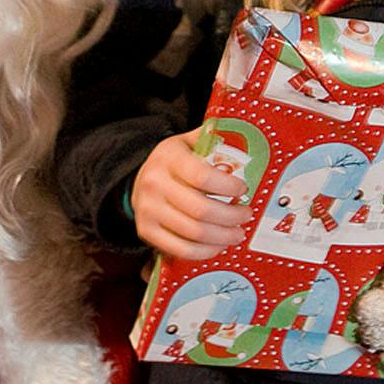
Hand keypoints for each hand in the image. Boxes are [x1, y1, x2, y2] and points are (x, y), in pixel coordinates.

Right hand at [130, 128, 251, 259]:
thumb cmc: (173, 162)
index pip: (202, 176)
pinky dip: (205, 251)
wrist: (138, 180)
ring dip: (222, 237)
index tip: (244, 189)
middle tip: (246, 215)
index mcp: (169, 158)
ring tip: (237, 233)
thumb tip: (243, 132)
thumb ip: (213, 139)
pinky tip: (218, 245)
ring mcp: (148, 210)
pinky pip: (180, 249)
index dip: (228, 187)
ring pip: (193, 233)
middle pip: (201, 210)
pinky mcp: (146, 231)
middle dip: (231, 216)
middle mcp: (154, 183)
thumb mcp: (188, 142)